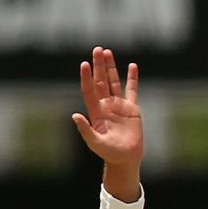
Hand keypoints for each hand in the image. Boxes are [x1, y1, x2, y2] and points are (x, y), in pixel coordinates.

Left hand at [71, 47, 141, 179]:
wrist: (126, 159)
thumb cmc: (109, 153)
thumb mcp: (95, 143)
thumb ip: (85, 130)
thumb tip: (74, 116)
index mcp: (96, 111)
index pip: (90, 90)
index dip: (87, 77)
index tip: (85, 64)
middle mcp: (106, 105)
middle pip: (101, 81)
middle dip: (98, 65)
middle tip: (97, 49)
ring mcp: (119, 105)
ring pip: (113, 81)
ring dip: (110, 67)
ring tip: (107, 52)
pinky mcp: (132, 109)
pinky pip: (132, 90)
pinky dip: (132, 78)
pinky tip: (132, 66)